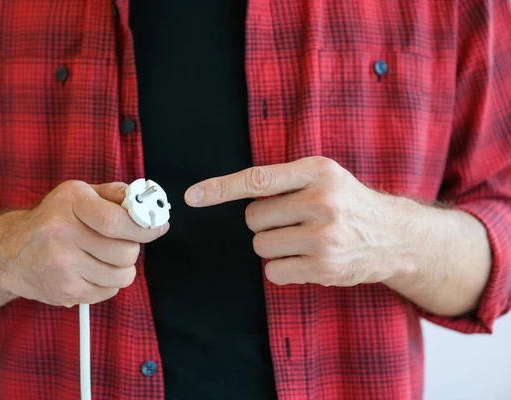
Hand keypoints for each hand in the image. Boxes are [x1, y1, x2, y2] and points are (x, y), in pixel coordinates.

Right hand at [0, 180, 168, 306]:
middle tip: (124, 242)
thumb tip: (147, 200)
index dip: (144, 226)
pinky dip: (110, 282)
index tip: (158, 226)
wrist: (8, 252)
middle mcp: (63, 234)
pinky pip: (109, 291)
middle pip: (125, 251)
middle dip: (134, 247)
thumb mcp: (78, 194)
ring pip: (122, 275)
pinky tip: (94, 270)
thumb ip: (113, 193)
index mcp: (70, 203)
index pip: (116, 221)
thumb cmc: (52, 219)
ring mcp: (62, 266)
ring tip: (108, 257)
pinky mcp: (65, 291)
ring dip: (124, 267)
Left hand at [185, 157, 411, 286]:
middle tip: (293, 221)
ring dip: (273, 246)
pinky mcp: (324, 268)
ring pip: (261, 246)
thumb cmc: (349, 203)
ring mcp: (324, 237)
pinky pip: (273, 271)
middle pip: (253, 218)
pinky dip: (283, 268)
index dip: (220, 188)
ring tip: (304, 240)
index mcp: (318, 171)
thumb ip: (284, 181)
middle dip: (265, 223)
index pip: (257, 179)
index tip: (192, 196)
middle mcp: (322, 201)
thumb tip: (229, 192)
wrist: (395, 236)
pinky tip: (308, 259)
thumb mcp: (324, 177)